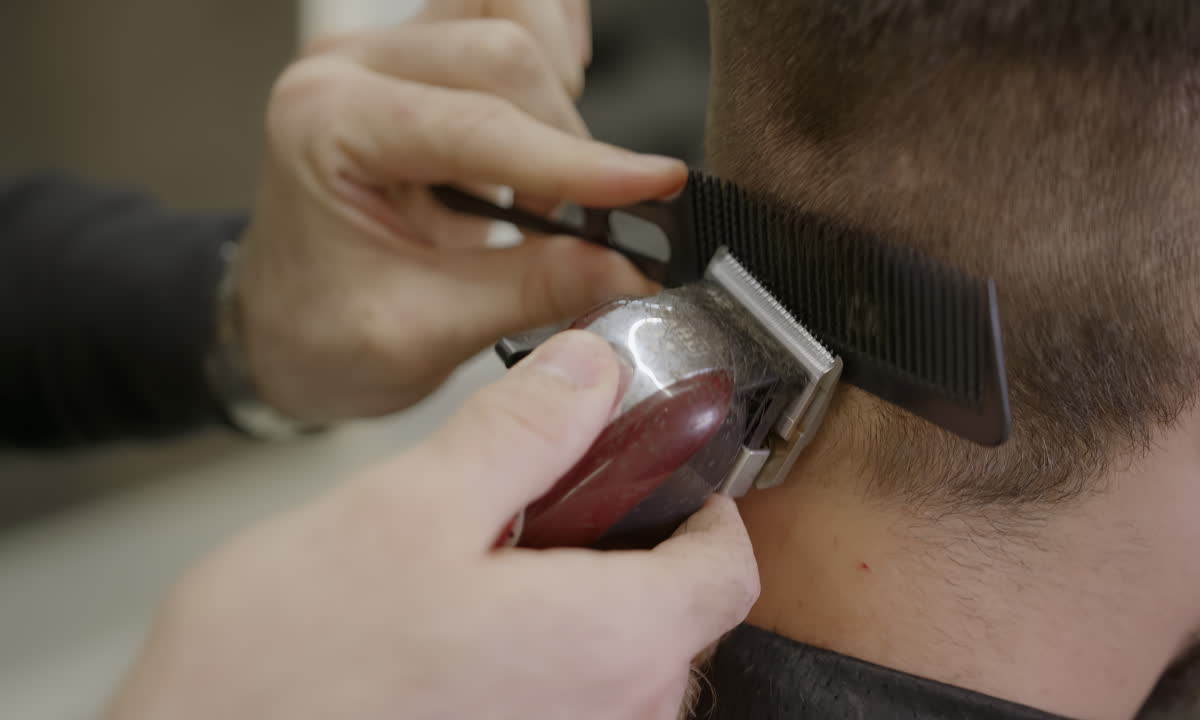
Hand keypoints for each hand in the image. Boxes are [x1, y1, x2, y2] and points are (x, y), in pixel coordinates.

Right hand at [107, 332, 758, 719]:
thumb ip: (523, 432)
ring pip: (620, 665)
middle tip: (537, 516)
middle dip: (625, 551)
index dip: (701, 502)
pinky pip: (569, 708)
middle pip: (677, 616)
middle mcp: (611, 719)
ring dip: (575, 610)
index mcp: (608, 644)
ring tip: (477, 579)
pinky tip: (455, 642)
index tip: (655, 470)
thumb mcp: (410, 507)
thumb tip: (591, 373)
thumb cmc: (289, 672)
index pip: (727, 566)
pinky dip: (540, 664)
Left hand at [239, 1, 684, 422]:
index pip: (479, 125)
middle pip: (503, 52)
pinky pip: (502, 12)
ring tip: (543, 180)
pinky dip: (545, 54)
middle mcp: (352, 69)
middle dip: (565, 143)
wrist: (281, 328)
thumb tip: (628, 264)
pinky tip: (544, 115)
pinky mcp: (422, 61)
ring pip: (510, 15)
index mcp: (325, 125)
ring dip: (554, 95)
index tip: (653, 187)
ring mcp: (388, 56)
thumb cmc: (319, 331)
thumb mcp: (424, 332)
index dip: (578, 162)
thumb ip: (532, 289)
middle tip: (574, 225)